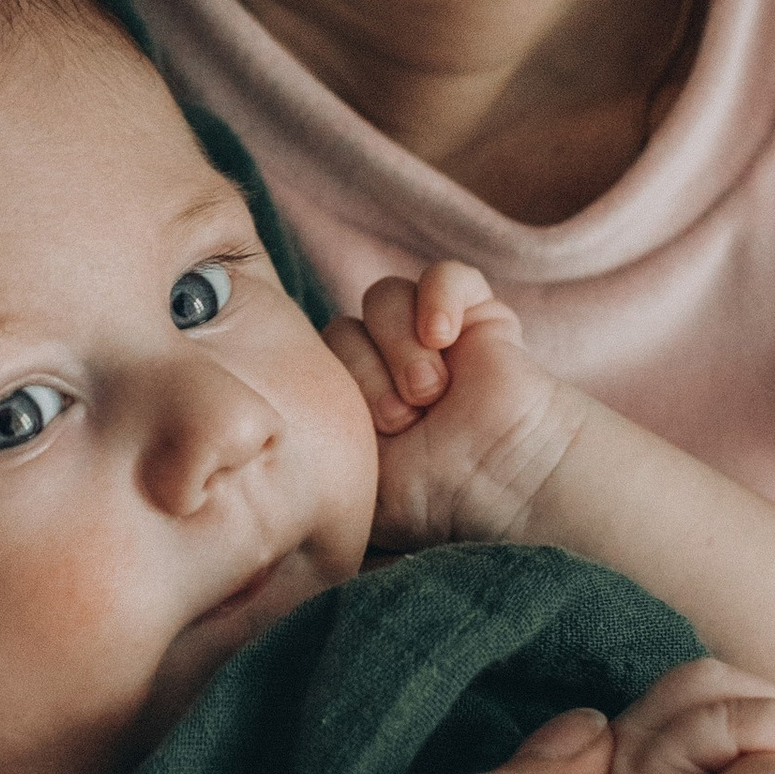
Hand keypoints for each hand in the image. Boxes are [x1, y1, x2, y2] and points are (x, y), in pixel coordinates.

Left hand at [326, 260, 584, 545]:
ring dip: (400, 346)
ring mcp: (429, 332)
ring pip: (383, 297)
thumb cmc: (433, 499)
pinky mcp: (477, 313)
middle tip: (404, 418)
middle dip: (368, 373)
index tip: (370, 434)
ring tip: (430, 392)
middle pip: (342, 327)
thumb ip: (312, 465)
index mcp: (351, 397)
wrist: (507, 487)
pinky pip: (444, 274)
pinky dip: (439, 297)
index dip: (335, 388)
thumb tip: (268, 457)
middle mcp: (385, 360)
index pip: (311, 360)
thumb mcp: (356, 489)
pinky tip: (443, 336)